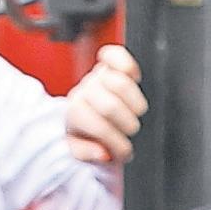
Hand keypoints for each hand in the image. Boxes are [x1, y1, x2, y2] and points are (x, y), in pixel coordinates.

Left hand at [65, 45, 146, 168]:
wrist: (81, 109)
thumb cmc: (83, 130)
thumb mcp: (78, 149)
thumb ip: (87, 154)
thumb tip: (103, 153)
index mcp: (75, 113)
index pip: (100, 127)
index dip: (118, 143)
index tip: (125, 152)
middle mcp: (84, 92)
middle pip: (111, 107)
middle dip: (127, 125)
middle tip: (130, 132)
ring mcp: (97, 76)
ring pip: (121, 84)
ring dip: (136, 103)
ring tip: (135, 113)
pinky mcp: (108, 63)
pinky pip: (117, 55)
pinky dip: (128, 65)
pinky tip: (135, 78)